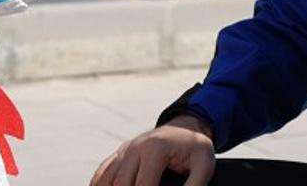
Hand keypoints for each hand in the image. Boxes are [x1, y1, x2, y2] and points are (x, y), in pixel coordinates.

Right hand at [90, 116, 215, 185]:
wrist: (186, 127)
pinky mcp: (120, 153)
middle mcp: (135, 147)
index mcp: (155, 148)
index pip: (143, 185)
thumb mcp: (204, 166)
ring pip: (108, 180)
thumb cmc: (195, 148)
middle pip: (122, 184)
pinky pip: (102, 172)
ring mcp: (125, 150)